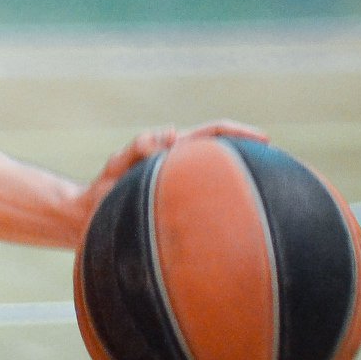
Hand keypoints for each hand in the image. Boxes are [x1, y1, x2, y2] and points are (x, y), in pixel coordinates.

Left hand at [76, 119, 269, 225]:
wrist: (85, 216)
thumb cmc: (104, 189)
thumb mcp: (119, 164)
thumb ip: (139, 148)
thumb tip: (172, 135)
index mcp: (173, 154)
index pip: (211, 136)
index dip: (237, 134)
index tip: (265, 140)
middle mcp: (179, 169)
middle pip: (219, 155)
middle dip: (246, 155)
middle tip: (275, 165)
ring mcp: (177, 189)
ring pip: (208, 180)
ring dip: (230, 182)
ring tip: (260, 194)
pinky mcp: (170, 210)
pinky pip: (195, 205)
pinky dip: (210, 209)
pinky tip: (224, 225)